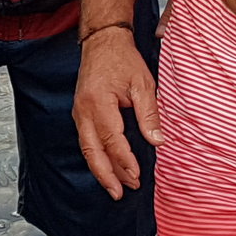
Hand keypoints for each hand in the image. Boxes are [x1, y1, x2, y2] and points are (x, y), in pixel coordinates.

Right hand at [73, 27, 160, 197]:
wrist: (102, 42)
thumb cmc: (123, 60)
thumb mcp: (143, 83)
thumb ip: (149, 114)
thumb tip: (157, 142)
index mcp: (99, 103)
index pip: (113, 140)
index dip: (125, 161)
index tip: (137, 176)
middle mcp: (84, 111)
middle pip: (93, 152)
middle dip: (107, 175)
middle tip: (122, 193)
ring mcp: (78, 113)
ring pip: (87, 150)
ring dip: (100, 171)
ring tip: (115, 188)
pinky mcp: (80, 114)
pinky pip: (85, 141)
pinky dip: (95, 158)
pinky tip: (106, 168)